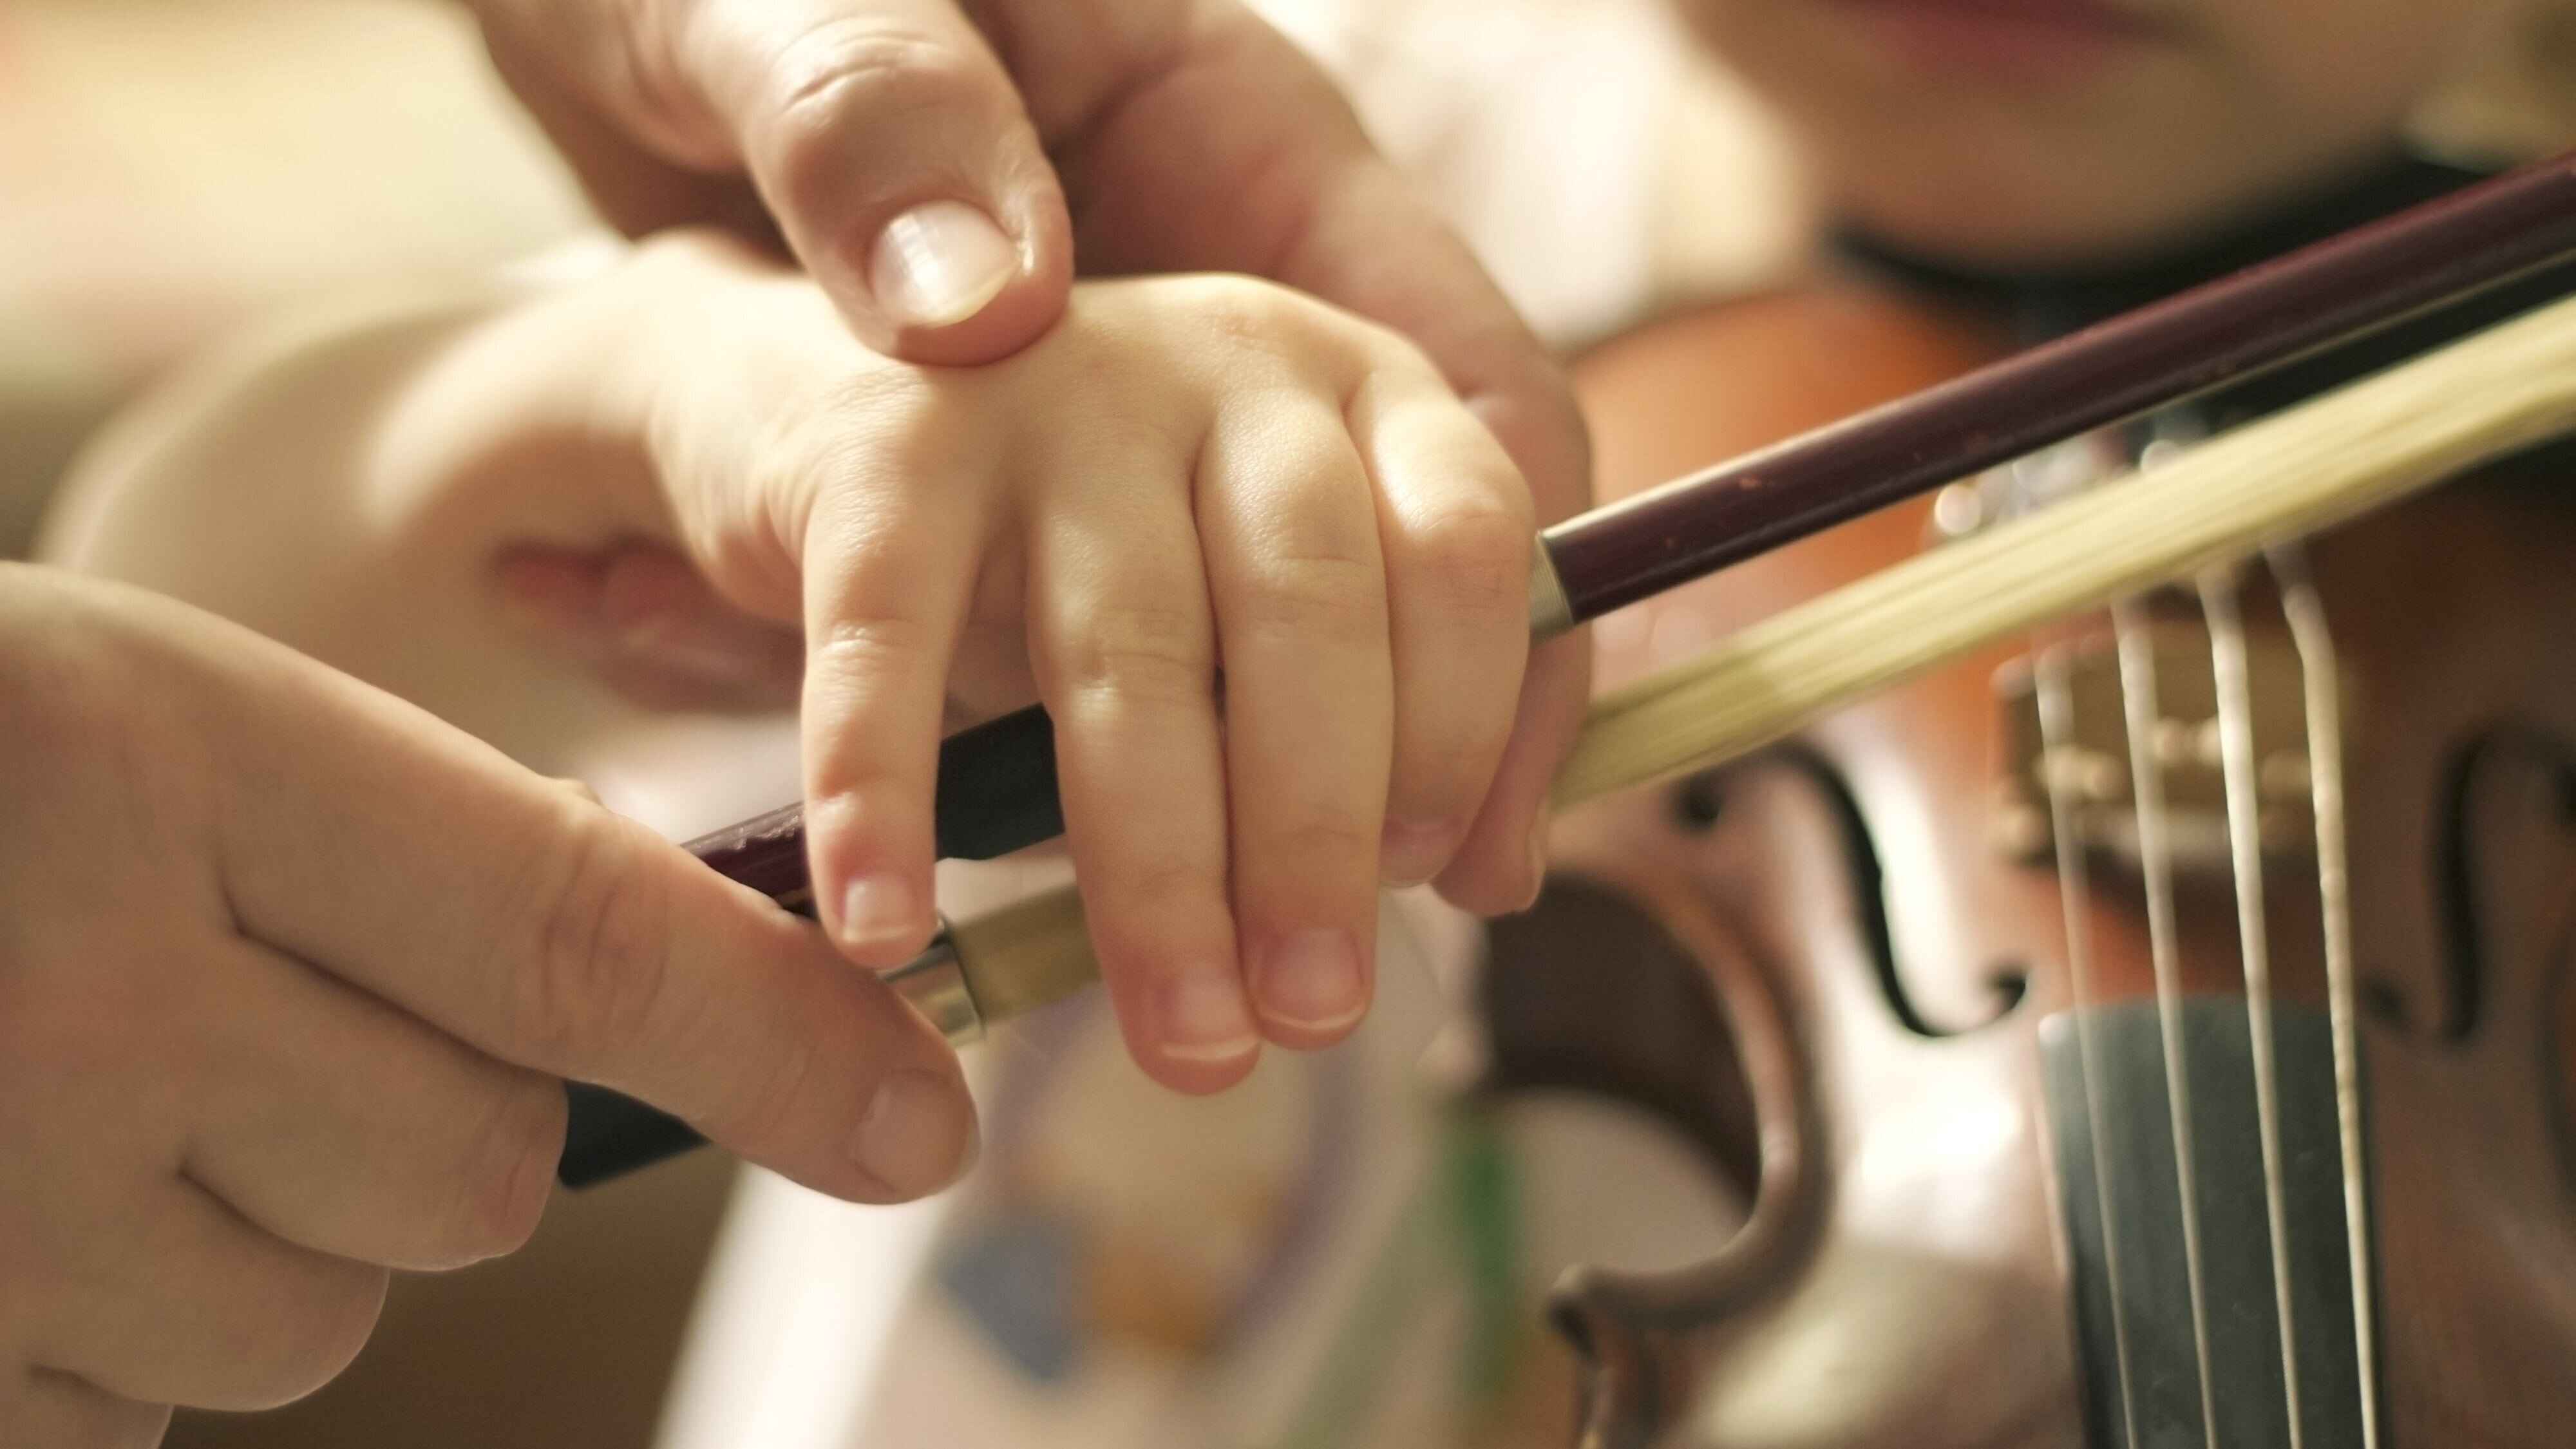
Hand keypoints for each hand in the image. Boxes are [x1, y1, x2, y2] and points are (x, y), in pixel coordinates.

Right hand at [0, 567, 972, 1444]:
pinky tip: (6, 1195)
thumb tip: (716, 1036)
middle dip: (427, 1121)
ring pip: (321, 1308)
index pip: (579, 938)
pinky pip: (153, 1409)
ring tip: (78, 1091)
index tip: (923, 1124)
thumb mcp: (148, 725)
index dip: (783, 1042)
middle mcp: (78, 1002)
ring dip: (263, 1229)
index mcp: (159, 764)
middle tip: (252, 1018)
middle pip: (471, 1172)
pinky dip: (123, 1329)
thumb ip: (412, 866)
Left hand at [464, 0, 1591, 888]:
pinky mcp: (996, 478)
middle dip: (1348, 787)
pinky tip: (1091, 916)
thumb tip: (990, 312)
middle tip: (1294, 979)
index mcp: (1239, 143)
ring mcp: (1126, 398)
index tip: (1463, 813)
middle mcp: (1223, 296)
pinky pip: (1081, 648)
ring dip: (1267, 830)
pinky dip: (1095, 792)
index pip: (1469, 395)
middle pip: (1375, 563)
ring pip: (1273, 636)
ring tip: (1224, 1002)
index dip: (1505, 621)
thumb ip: (879, 104)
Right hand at [542, 236, 1544, 1088]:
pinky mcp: (881, 446)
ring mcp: (1052, 390)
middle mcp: (1225, 364)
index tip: (1427, 881)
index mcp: (1358, 398)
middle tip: (1313, 1014)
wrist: (852, 429)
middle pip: (1309, 607)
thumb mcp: (1270, 625)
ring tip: (1183, 1036)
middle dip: (1318, 837)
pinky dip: (885, 791)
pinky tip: (888, 930)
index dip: (1466, 721)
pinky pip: (887, 636)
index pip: (1463, 543)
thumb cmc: (1111, 567)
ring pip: (1130, 647)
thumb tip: (1495, 881)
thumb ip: (1410, 721)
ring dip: (1162, 867)